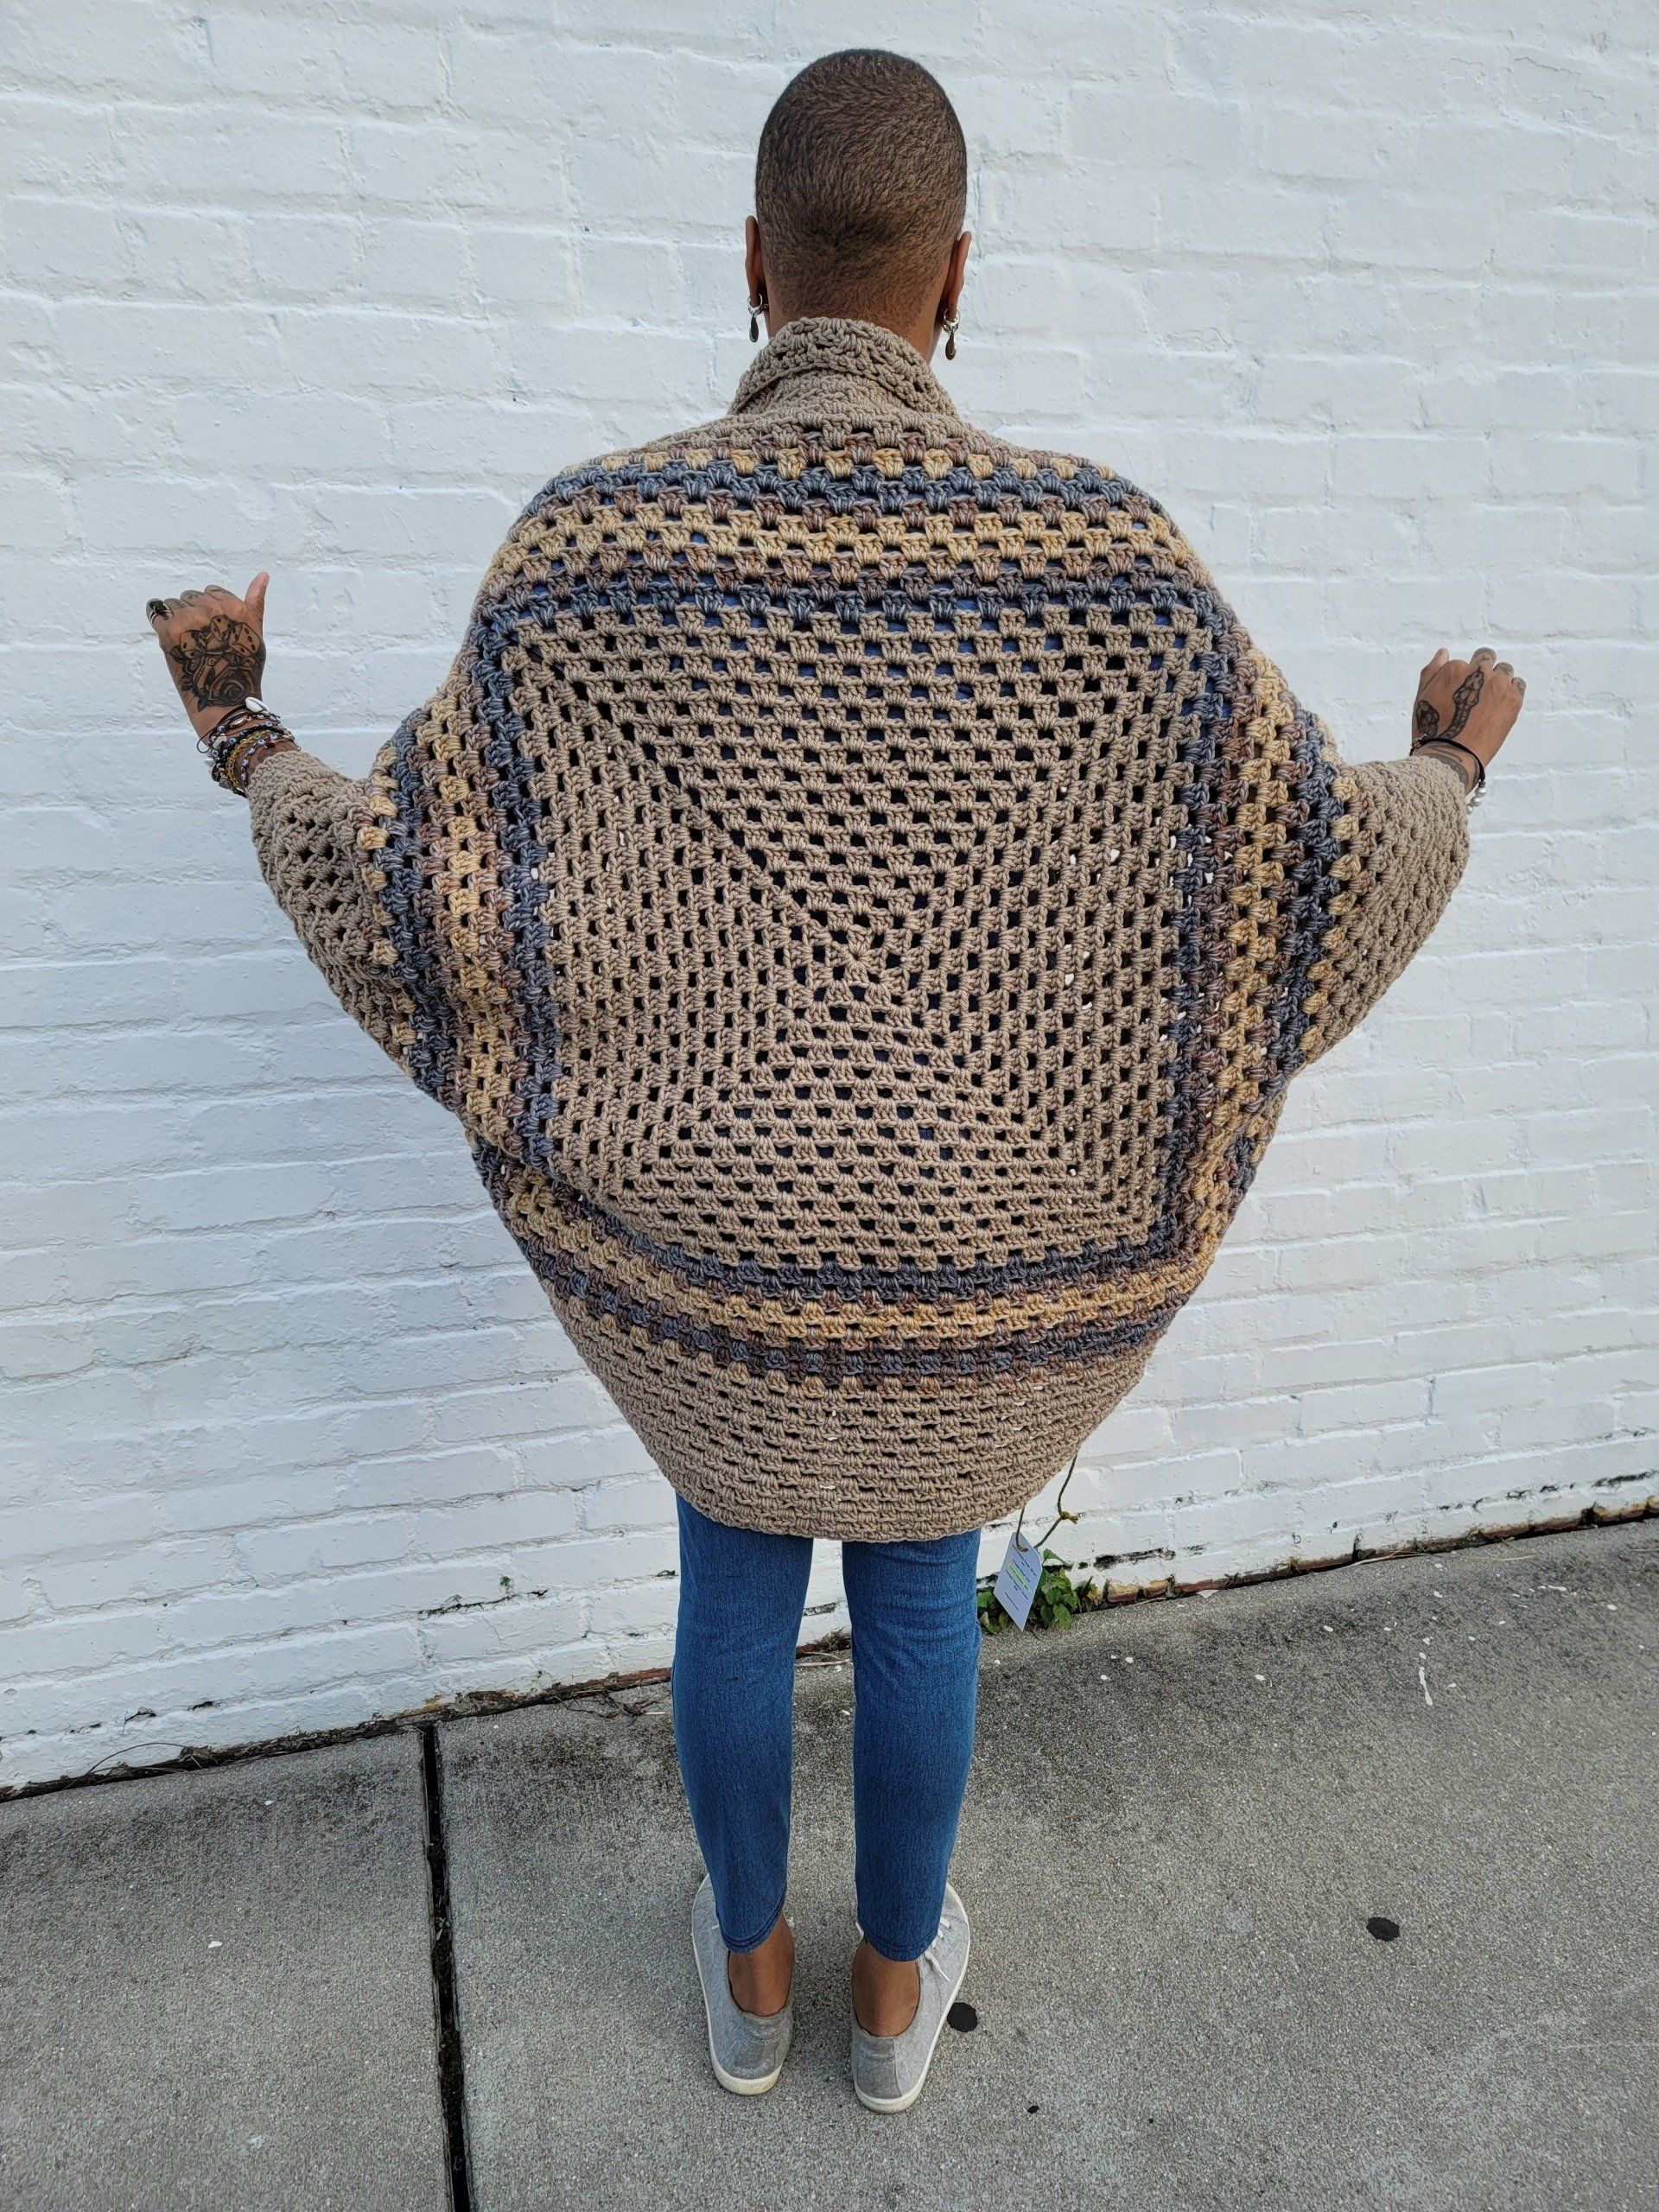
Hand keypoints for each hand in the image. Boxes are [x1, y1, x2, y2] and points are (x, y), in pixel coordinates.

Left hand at [146, 573, 268, 738]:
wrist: (224, 702)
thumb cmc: (244, 670)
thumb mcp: (256, 634)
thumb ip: (255, 602)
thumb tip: (263, 574)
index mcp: (235, 607)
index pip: (212, 591)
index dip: (211, 613)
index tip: (214, 633)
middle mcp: (212, 609)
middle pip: (191, 597)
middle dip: (193, 615)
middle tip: (202, 643)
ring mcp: (189, 619)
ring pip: (173, 603)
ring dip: (176, 619)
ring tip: (188, 644)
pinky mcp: (169, 631)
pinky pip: (155, 610)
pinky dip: (159, 621)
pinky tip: (170, 638)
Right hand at [1411, 645, 1524, 790]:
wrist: (1452, 756)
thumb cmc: (1431, 730)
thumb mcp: (1422, 698)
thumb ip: (1432, 671)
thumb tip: (1445, 652)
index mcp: (1455, 669)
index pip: (1463, 663)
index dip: (1460, 680)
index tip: (1458, 698)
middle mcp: (1478, 671)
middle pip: (1487, 658)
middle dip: (1483, 672)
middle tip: (1477, 695)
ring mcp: (1498, 684)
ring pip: (1505, 669)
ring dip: (1499, 681)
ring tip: (1489, 703)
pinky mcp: (1513, 699)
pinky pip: (1518, 684)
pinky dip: (1512, 691)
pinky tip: (1500, 706)